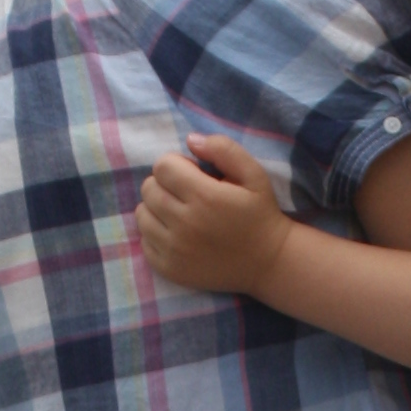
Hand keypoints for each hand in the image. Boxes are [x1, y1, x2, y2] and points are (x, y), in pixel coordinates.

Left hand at [136, 133, 288, 296]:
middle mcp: (185, 224)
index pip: (162, 167)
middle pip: (148, 189)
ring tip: (179, 213)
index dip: (176, 165)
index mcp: (204, 197)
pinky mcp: (171, 270)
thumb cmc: (260, 214)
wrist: (268, 262)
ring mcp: (175, 250)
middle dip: (164, 184)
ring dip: (156, 208)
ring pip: (142, 215)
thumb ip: (224, 149)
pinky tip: (176, 234)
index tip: (192, 174)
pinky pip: (144, 242)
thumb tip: (190, 140)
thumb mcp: (254, 173)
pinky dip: (155, 234)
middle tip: (186, 194)